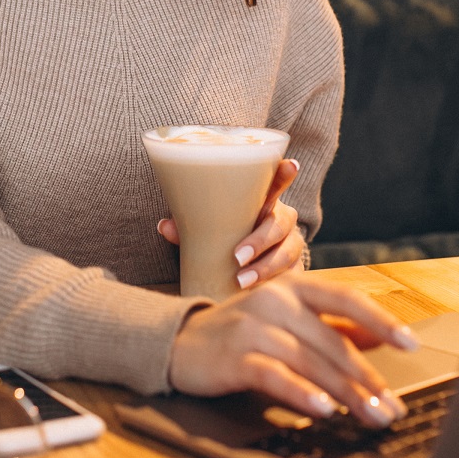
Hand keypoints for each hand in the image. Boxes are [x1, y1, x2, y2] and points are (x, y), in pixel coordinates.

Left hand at [157, 158, 305, 290]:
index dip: (284, 174)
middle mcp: (282, 221)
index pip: (276, 183)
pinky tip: (259, 293)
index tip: (290, 165)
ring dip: (264, 268)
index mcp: (263, 202)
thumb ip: (189, 226)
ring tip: (241, 281)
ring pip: (287, 254)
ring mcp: (291, 246)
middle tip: (237, 257)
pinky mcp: (293, 271)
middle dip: (260, 240)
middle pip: (280, 224)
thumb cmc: (227, 237)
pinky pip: (292, 278)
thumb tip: (164, 226)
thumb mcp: (210, 228)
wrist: (241, 269)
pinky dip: (275, 284)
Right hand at [169, 276, 419, 425]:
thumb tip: (381, 336)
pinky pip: (275, 376)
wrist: (178, 341)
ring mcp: (253, 326)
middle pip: (332, 340)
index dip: (380, 320)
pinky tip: (322, 410)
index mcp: (293, 286)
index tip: (409, 344)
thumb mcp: (288, 320)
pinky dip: (302, 394)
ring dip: (345, 393)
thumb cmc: (241, 332)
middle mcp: (275, 299)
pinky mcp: (234, 356)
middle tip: (390, 406)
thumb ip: (332, 326)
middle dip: (367, 378)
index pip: (345, 298)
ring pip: (310, 361)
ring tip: (369, 414)